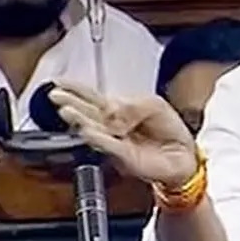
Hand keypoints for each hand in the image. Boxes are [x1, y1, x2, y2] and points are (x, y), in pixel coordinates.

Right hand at [48, 80, 198, 187]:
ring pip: (93, 128)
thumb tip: (114, 113)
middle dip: (70, 103)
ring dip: (78, 119)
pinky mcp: (122, 156)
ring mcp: (115, 141)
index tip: (59, 83)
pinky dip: (98, 138)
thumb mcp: (154, 104)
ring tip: (67, 111)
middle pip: (86, 112)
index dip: (75, 89)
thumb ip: (133, 104)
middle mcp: (112, 126)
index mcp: (118, 109)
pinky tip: (87, 131)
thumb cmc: (169, 129)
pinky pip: (108, 145)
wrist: (183, 154)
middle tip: (56, 96)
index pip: (92, 97)